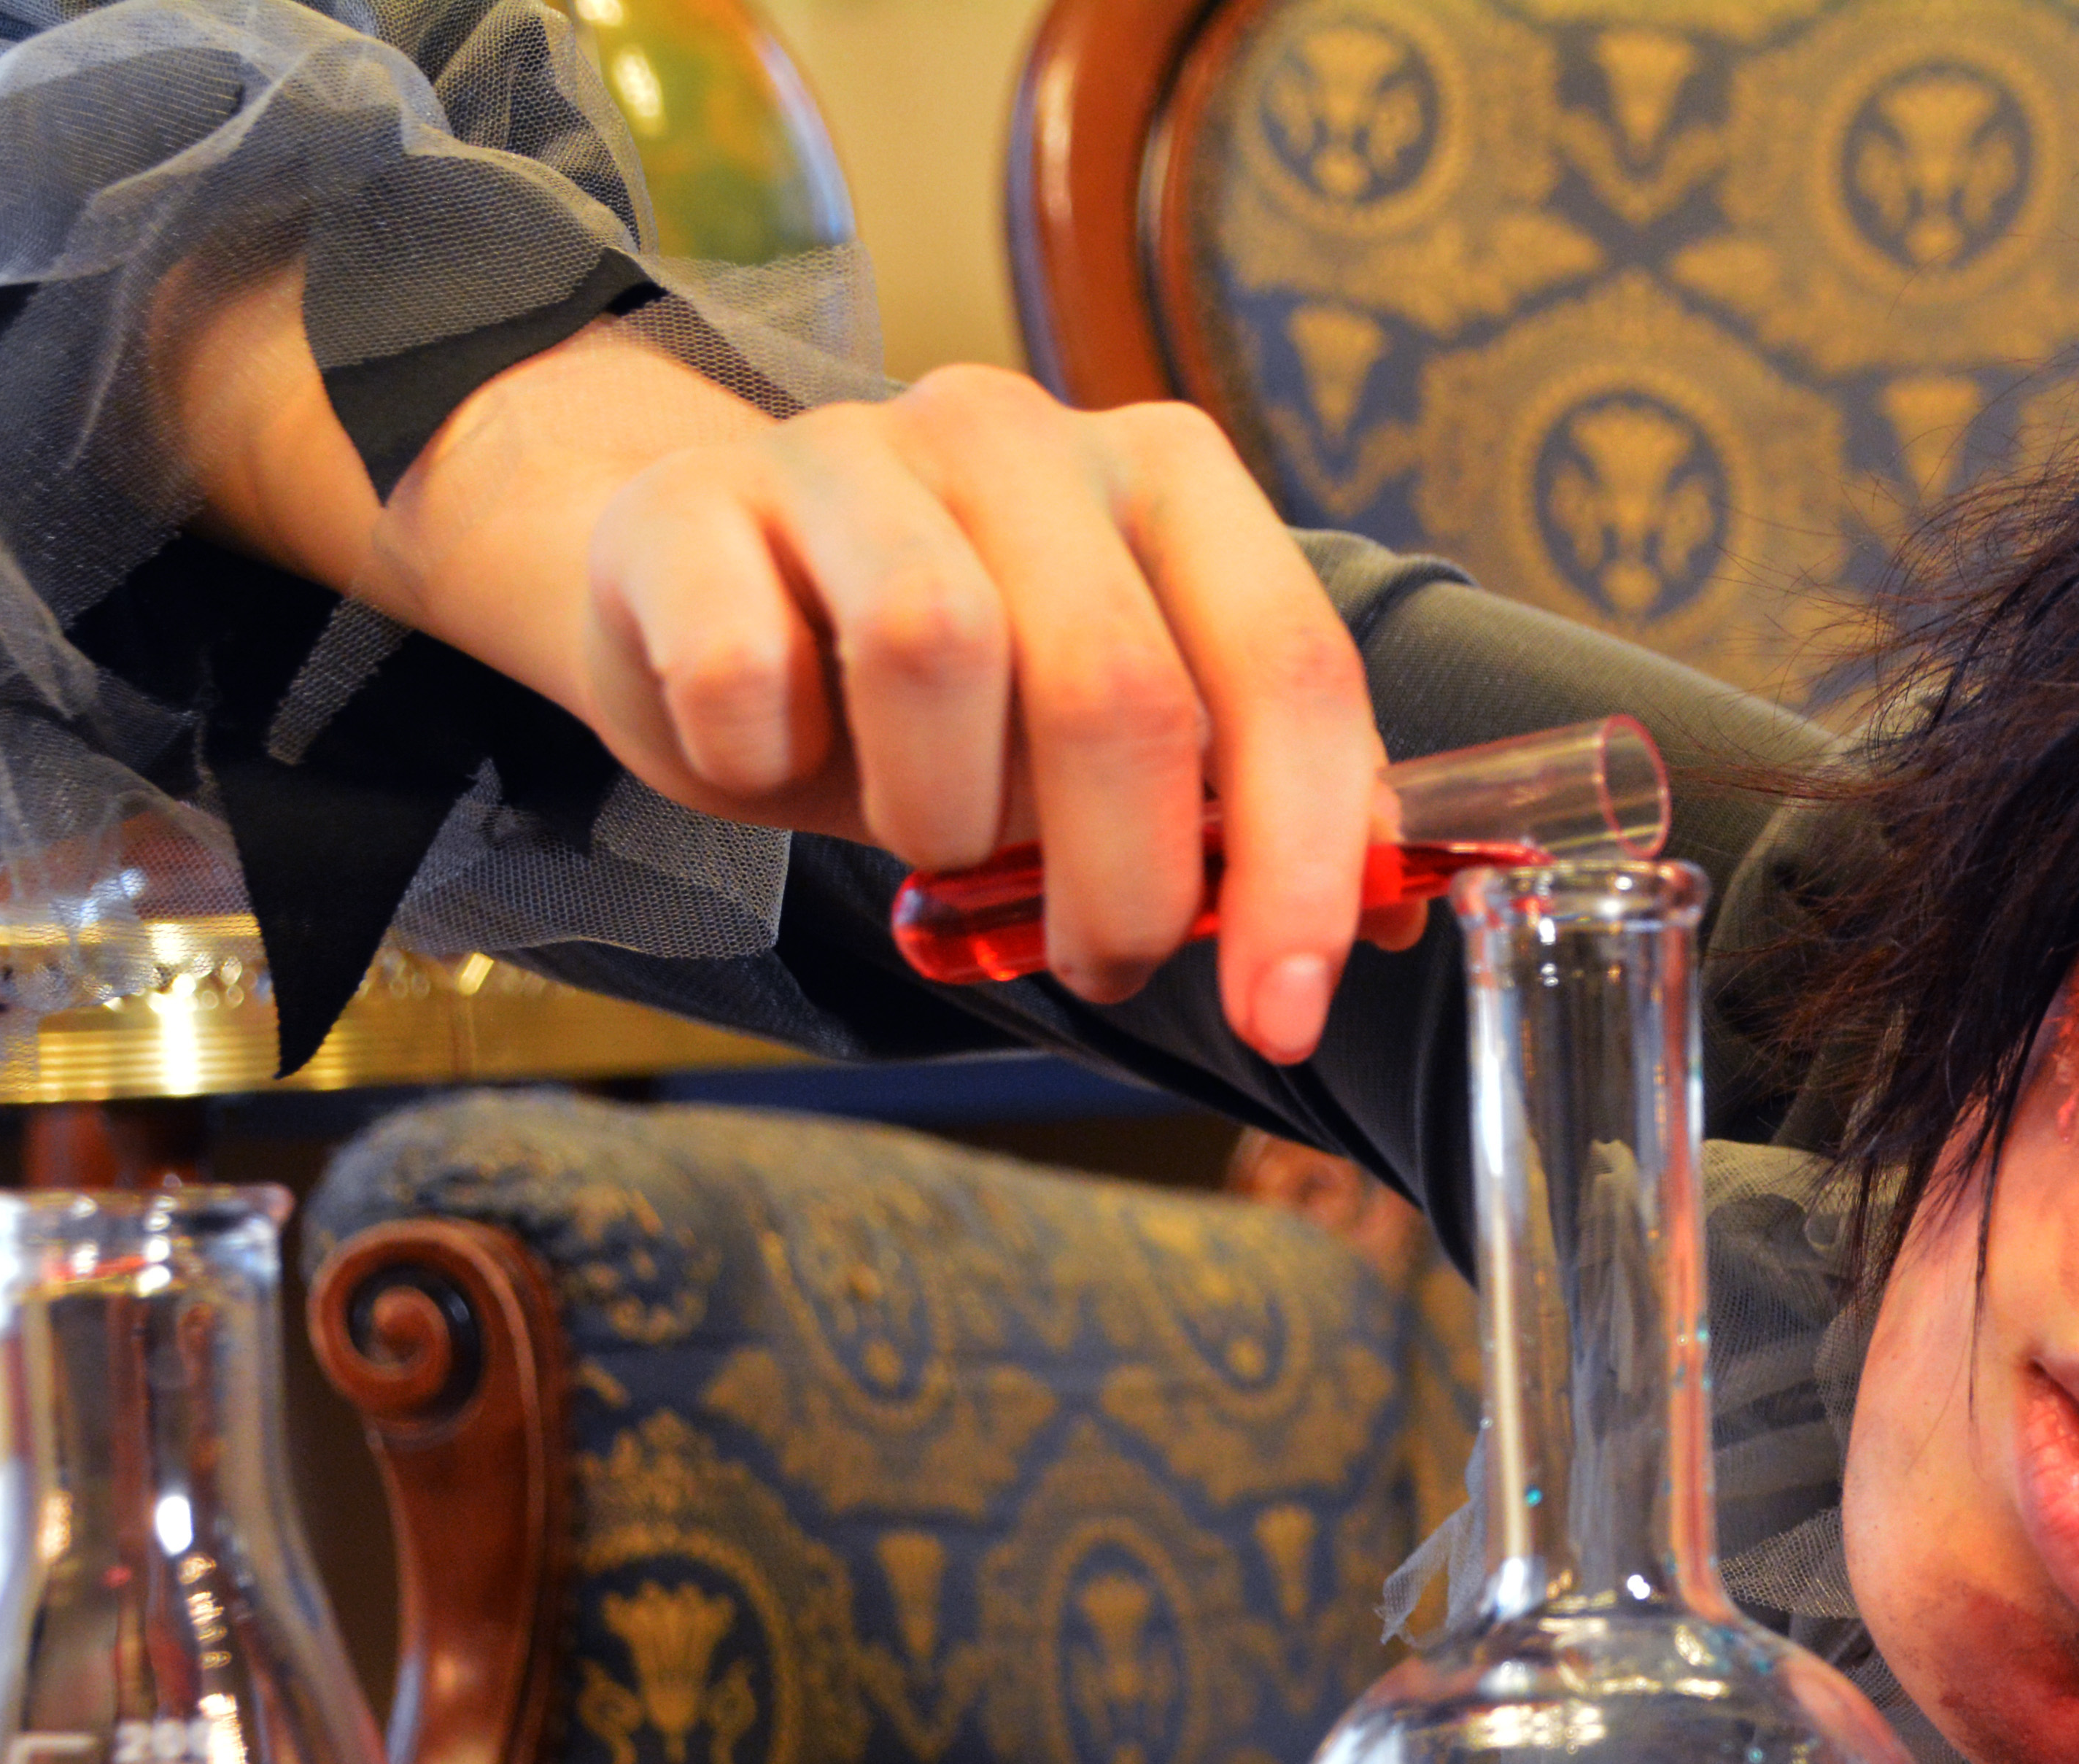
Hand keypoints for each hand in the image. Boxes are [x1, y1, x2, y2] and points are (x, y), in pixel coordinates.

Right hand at [176, 264, 1396, 1057]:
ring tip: (934, 838)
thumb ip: (1249, 800)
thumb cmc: (949, 694)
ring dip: (943, 817)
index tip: (1285, 1013)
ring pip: (936, 653)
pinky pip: (745, 671)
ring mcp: (847, 451)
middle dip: (1122, 881)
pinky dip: (766, 765)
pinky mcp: (689, 508)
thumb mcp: (1116, 738)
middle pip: (1118, 685)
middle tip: (1096, 958)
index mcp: (1168, 478)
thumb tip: (1389, 920)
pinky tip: (776, 758)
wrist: (705, 590)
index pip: (1288, 667)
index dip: (1302, 860)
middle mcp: (1020, 435)